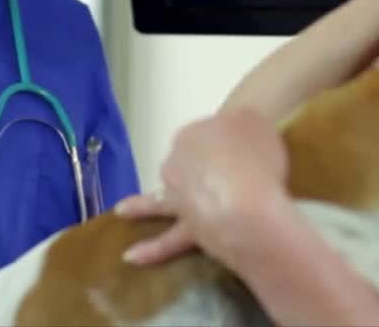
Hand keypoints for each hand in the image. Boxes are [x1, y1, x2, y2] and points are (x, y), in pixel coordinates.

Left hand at [116, 108, 288, 267]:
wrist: (250, 202)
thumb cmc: (257, 156)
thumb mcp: (254, 123)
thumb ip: (244, 124)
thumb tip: (238, 130)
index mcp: (194, 134)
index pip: (202, 135)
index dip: (220, 144)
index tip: (237, 152)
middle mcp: (179, 162)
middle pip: (181, 165)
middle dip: (190, 171)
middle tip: (212, 177)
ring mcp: (179, 196)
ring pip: (159, 200)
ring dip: (141, 207)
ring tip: (122, 211)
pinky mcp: (187, 228)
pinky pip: (167, 240)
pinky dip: (152, 248)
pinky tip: (132, 255)